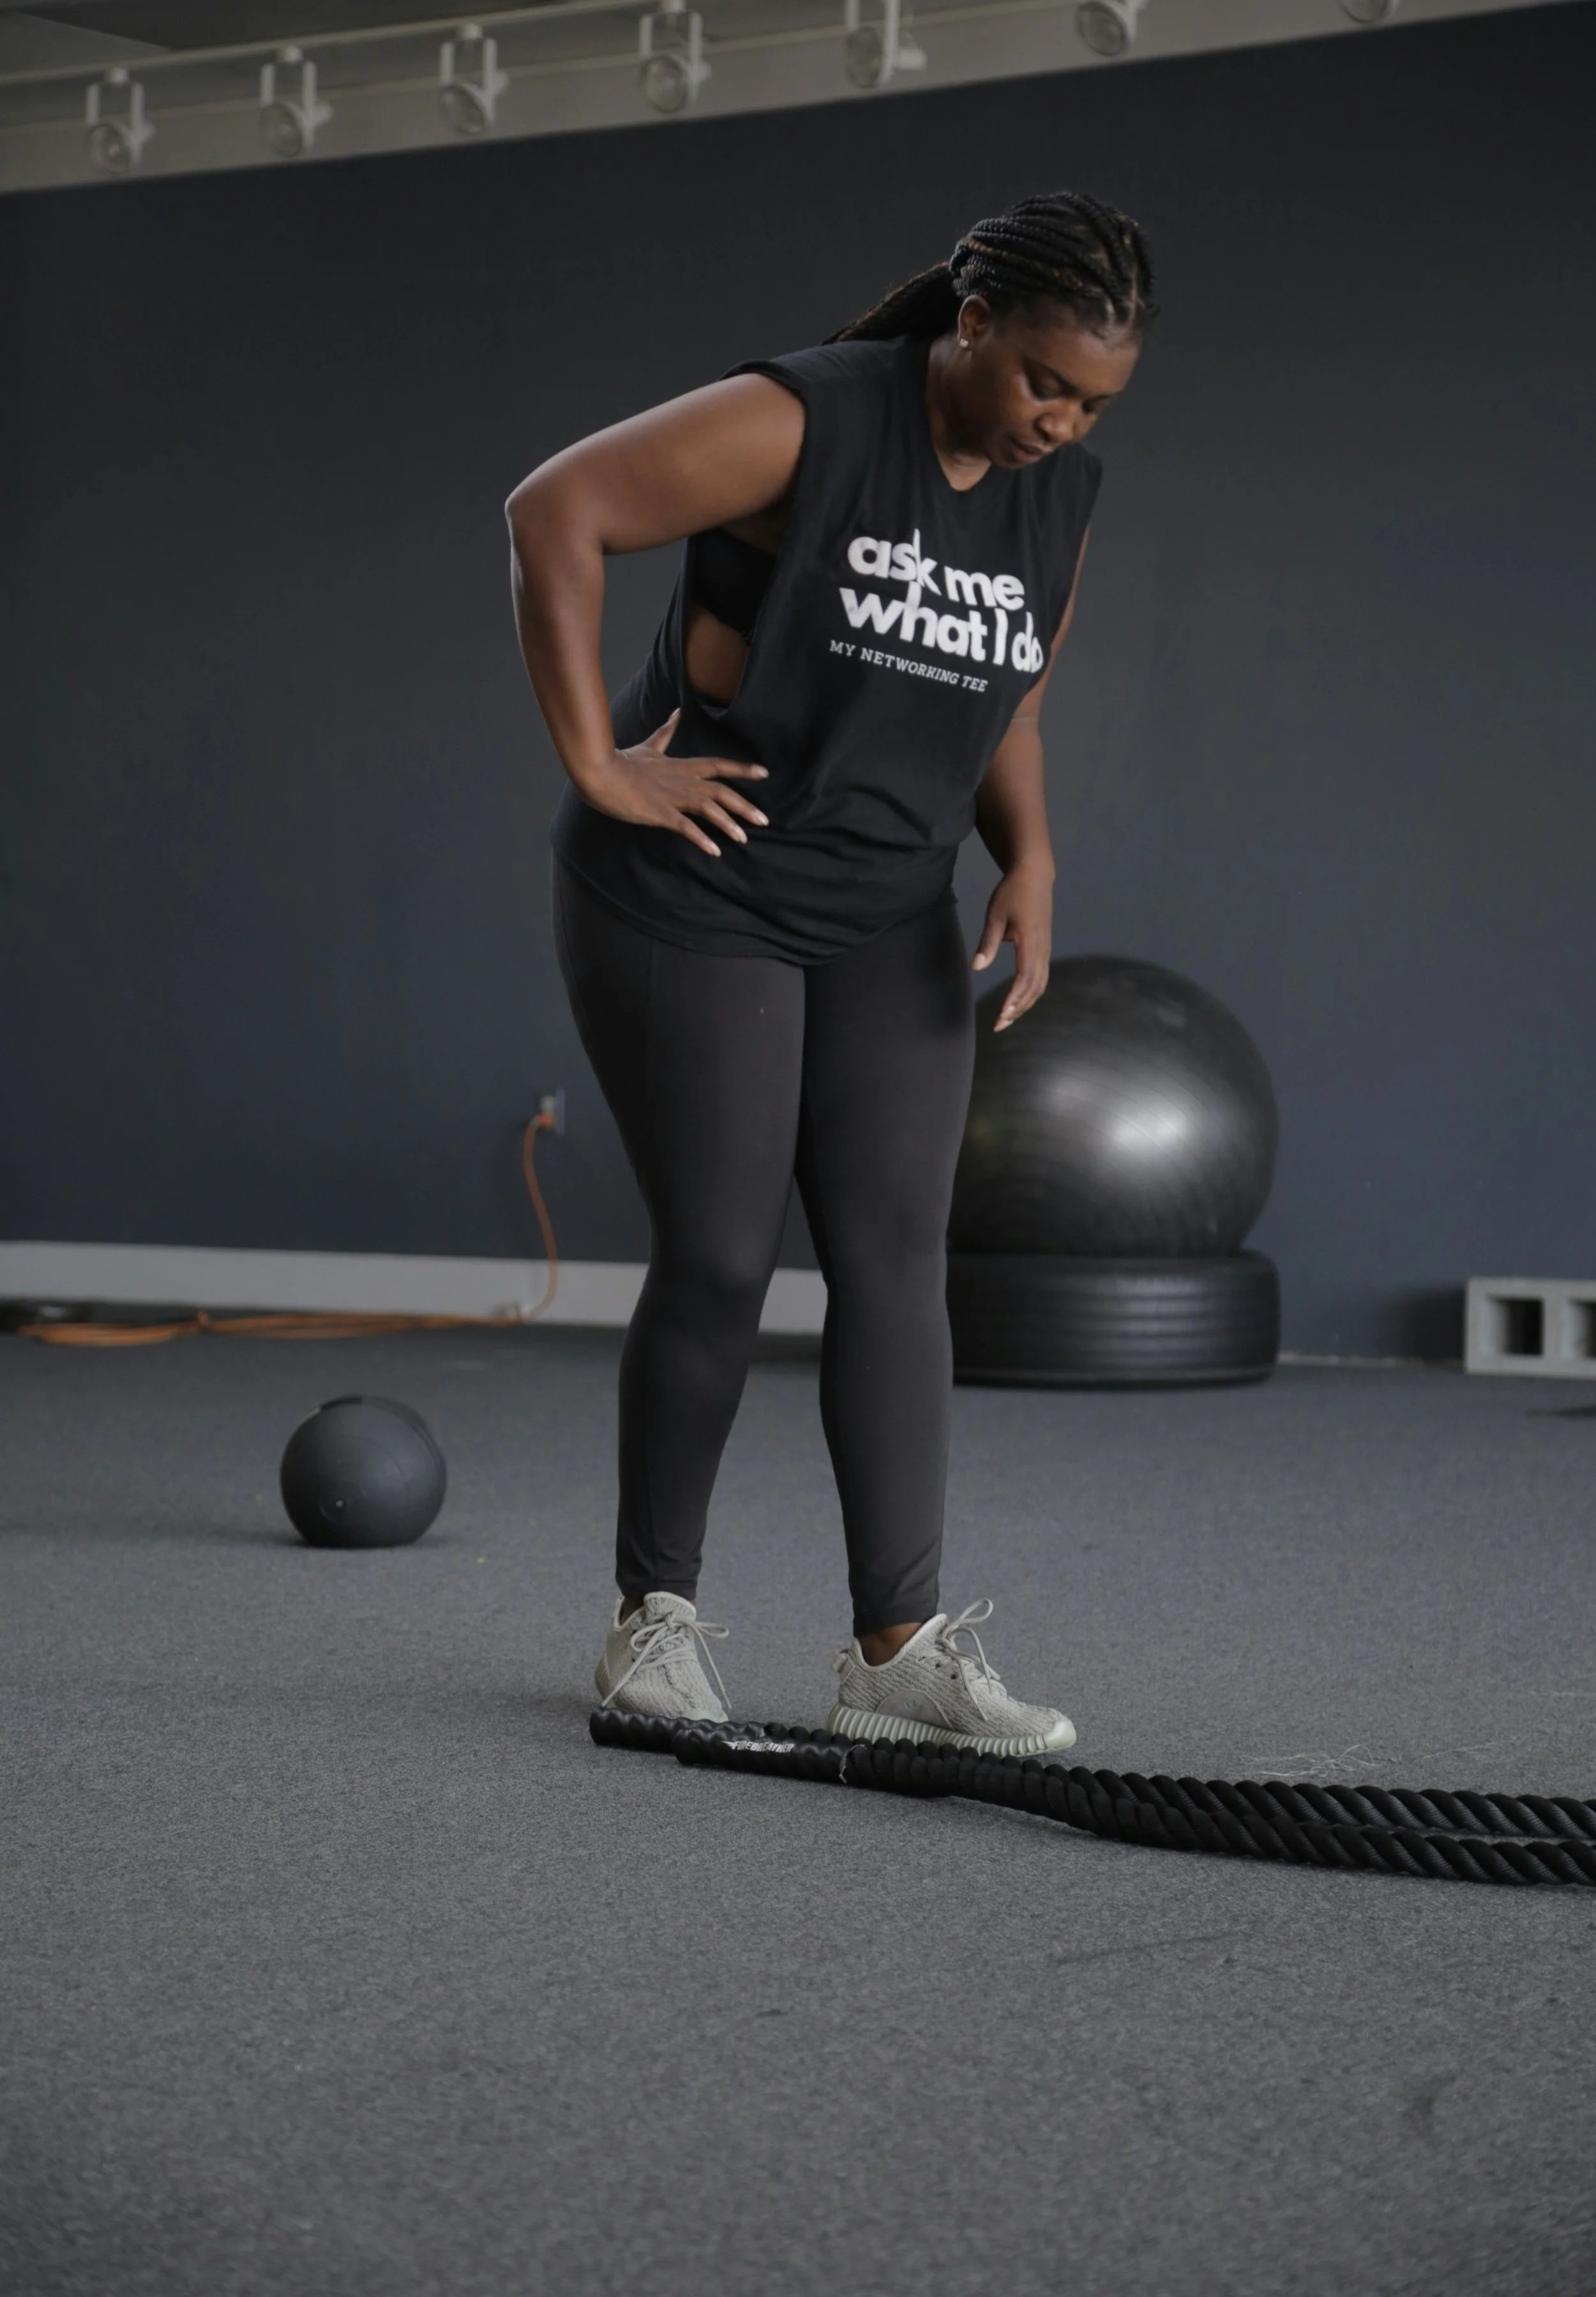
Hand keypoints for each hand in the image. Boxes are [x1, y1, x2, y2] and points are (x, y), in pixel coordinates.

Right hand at [580, 710, 768, 857]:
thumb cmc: (622, 762)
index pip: (718, 765)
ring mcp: (672, 796)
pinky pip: (686, 826)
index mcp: (681, 766)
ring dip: (728, 824)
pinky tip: (714, 850)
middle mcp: (682, 780)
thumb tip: (677, 713)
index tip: (764, 772)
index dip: (741, 769)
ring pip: (709, 808)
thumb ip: (666, 732)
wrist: (599, 771)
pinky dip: (702, 838)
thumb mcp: (649, 746)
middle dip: (745, 805)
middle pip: (721, 790)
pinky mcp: (659, 812)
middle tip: (764, 820)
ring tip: (743, 838)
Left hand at [971, 861, 1053, 1029]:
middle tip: (999, 1024)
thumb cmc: (1012, 893)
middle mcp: (1042, 948)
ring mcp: (1046, 949)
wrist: (1034, 875)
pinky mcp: (1044, 947)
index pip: (1025, 977)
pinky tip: (1018, 1001)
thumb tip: (977, 967)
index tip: (1002, 1013)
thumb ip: (988, 943)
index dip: (1014, 998)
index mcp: (1031, 941)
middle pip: (1035, 987)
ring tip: (1007, 1017)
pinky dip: (1030, 992)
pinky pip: (1041, 977)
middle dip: (1018, 1008)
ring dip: (1025, 1003)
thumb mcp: (995, 916)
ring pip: (1040, 985)